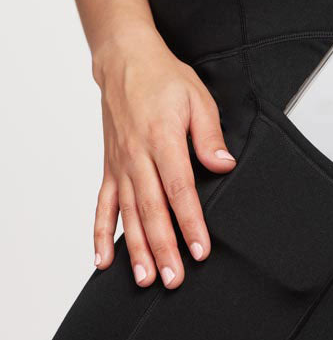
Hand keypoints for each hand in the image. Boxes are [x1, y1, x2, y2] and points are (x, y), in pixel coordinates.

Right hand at [92, 26, 235, 287]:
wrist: (124, 60)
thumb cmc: (163, 79)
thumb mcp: (198, 98)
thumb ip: (209, 136)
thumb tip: (223, 164)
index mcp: (162, 140)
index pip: (179, 190)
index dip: (190, 223)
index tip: (199, 250)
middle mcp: (137, 157)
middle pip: (152, 211)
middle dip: (163, 248)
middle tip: (173, 279)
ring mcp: (121, 165)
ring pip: (129, 215)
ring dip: (137, 249)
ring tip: (146, 278)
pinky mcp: (110, 168)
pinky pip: (104, 206)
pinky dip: (102, 234)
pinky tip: (104, 260)